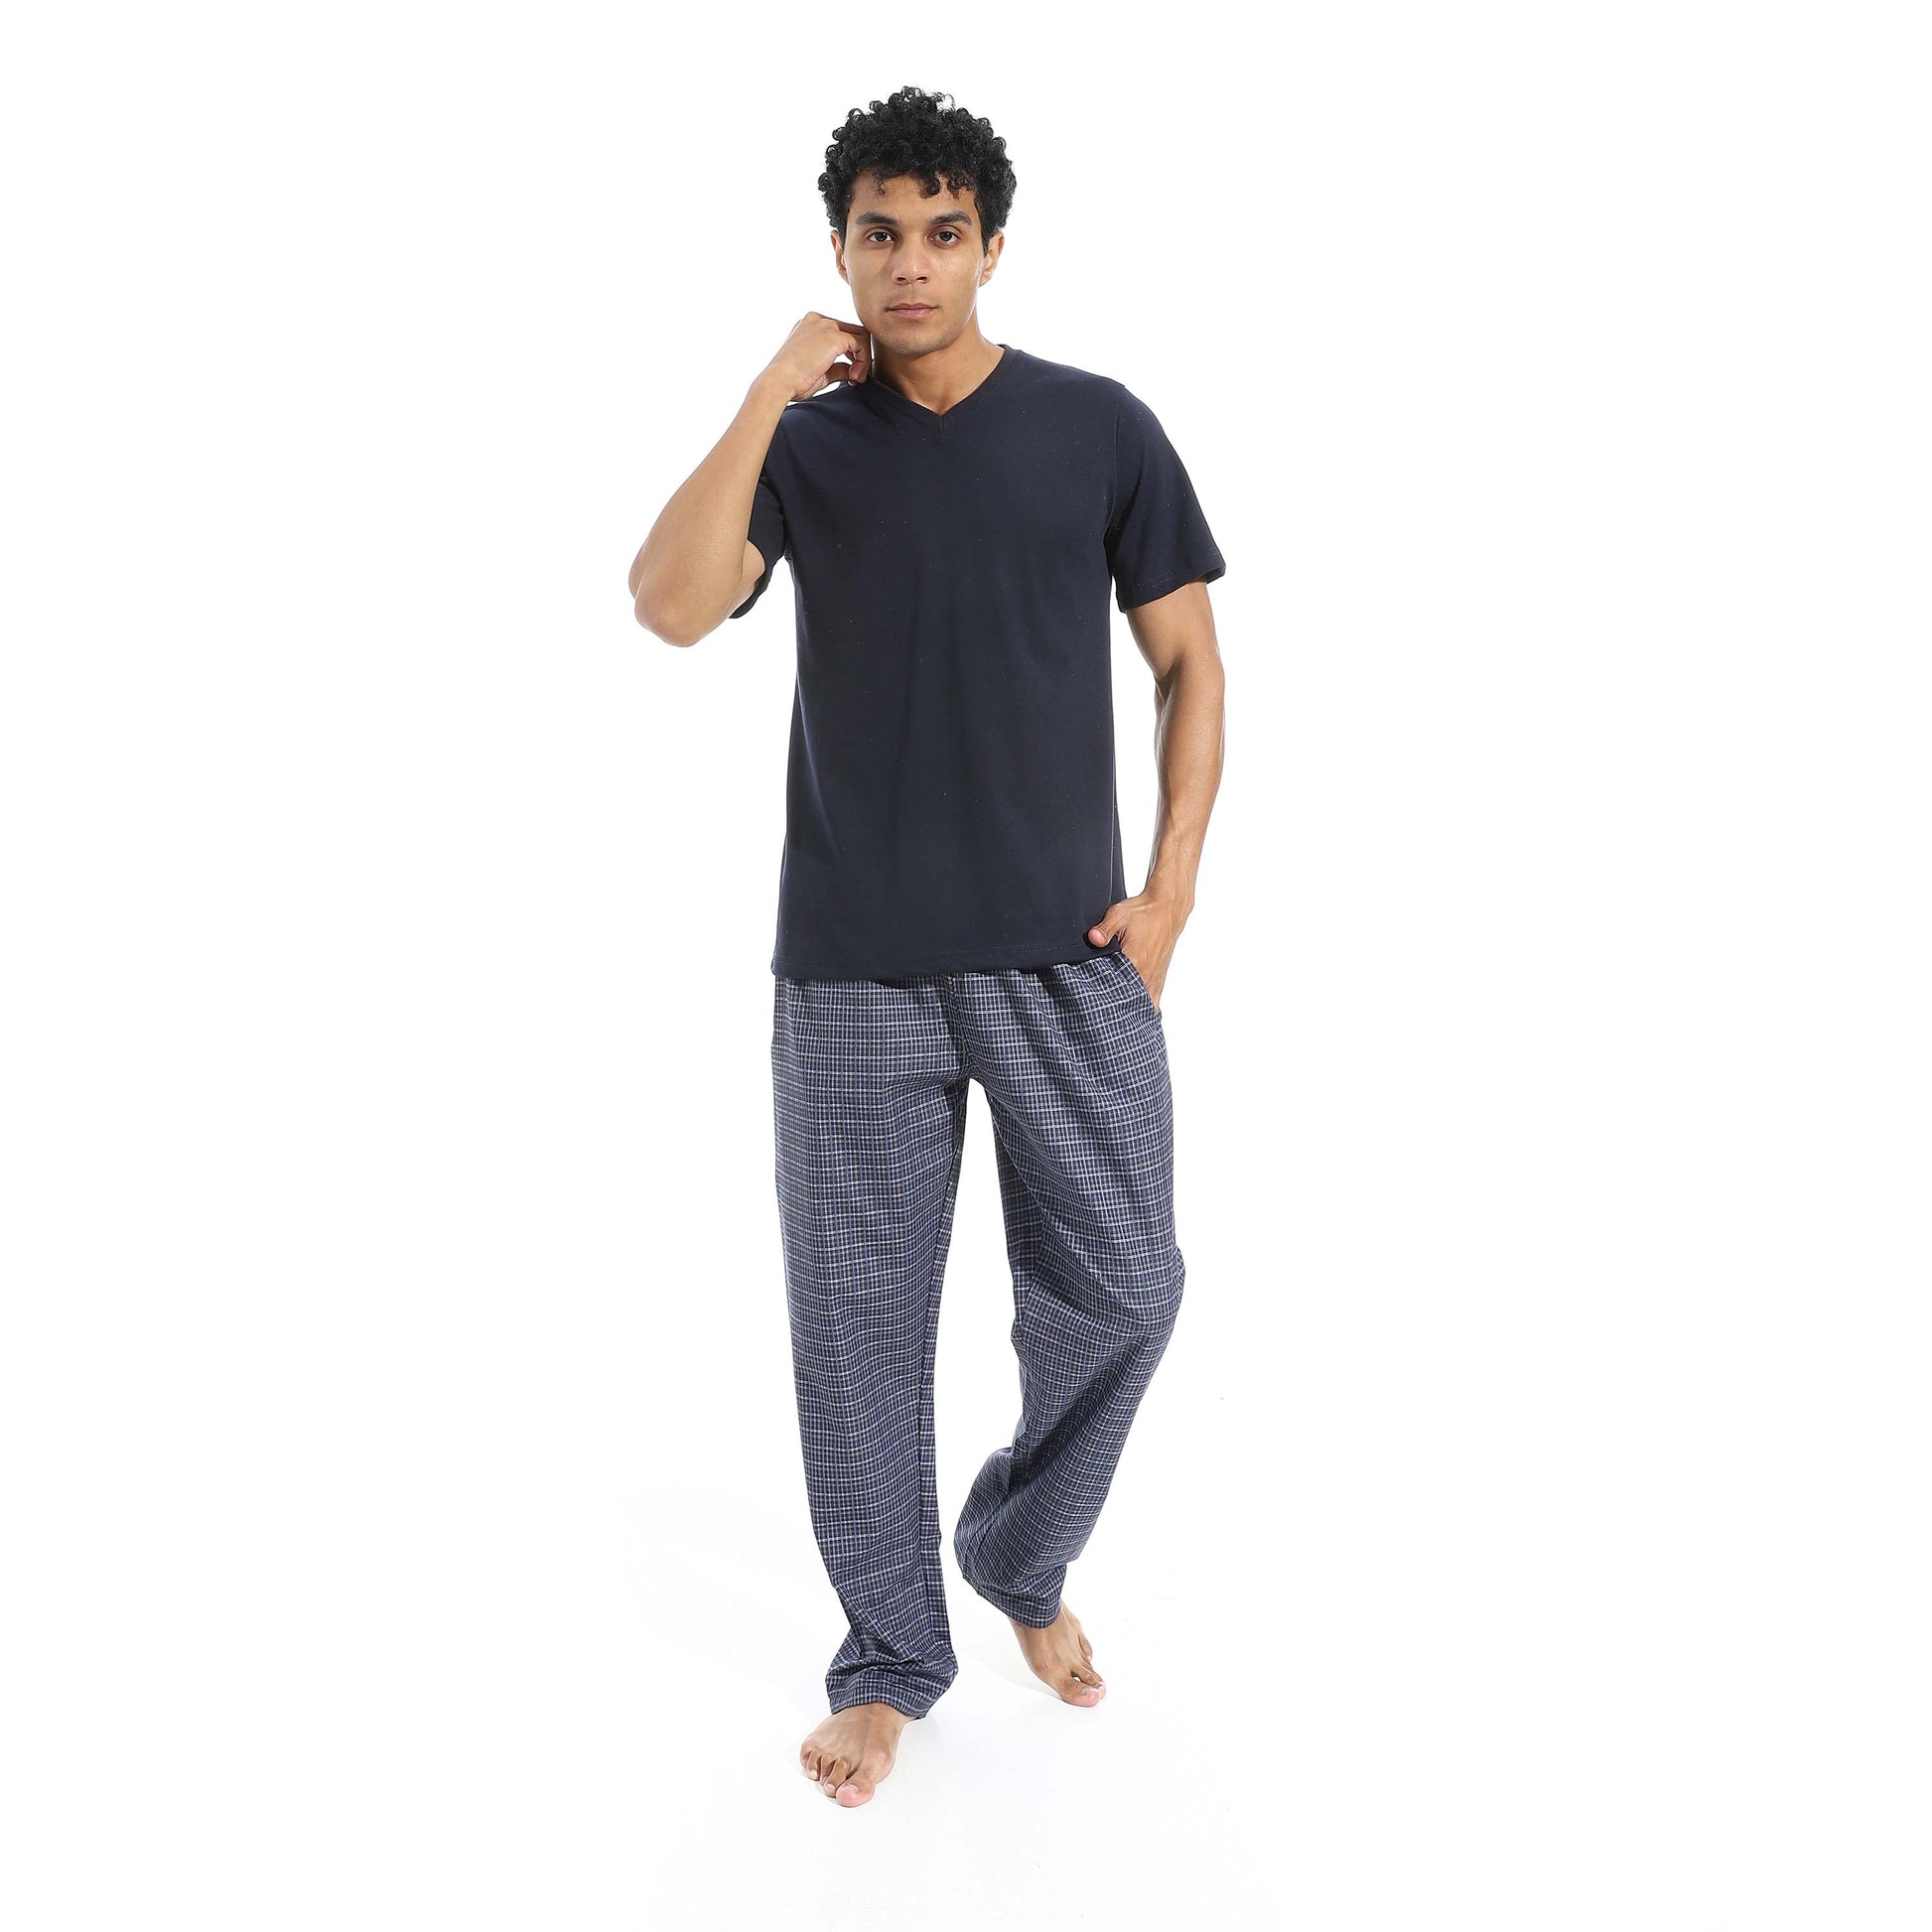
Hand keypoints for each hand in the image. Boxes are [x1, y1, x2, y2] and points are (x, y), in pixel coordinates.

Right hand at [764, 313, 872, 400]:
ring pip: (860, 335)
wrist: (779, 381)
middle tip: (856, 378)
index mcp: (810, 325)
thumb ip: (837, 367)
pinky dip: (863, 361)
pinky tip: (853, 377)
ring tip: (855, 378)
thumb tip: (853, 371)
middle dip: (859, 355)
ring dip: (863, 359)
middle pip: (853, 331)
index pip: (841, 332)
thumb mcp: (819, 371)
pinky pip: (860, 344)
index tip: (850, 375)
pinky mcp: (833, 335)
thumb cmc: (792, 380)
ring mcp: (826, 325)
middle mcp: (818, 320)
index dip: (851, 354)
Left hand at [1088, 891, 1187, 1014]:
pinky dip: (1143, 1008)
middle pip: (1128, 1004)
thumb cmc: (1143, 912)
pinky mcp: (1159, 978)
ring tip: (1115, 1020)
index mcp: (1135, 963)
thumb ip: (1104, 929)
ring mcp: (1155, 979)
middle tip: (1099, 1017)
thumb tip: (1093, 938)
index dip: (1102, 1000)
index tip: (1090, 1006)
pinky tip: (1134, 1016)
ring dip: (1130, 1011)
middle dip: (1114, 1010)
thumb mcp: (1119, 915)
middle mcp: (1147, 975)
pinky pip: (1152, 1002)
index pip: (1115, 991)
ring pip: (1143, 1006)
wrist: (1167, 909)